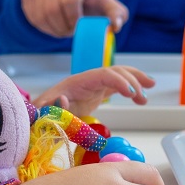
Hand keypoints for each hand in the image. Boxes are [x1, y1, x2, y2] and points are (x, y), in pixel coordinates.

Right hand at [21, 0, 128, 37]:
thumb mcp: (106, 6)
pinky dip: (42, 26)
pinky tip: (52, 25)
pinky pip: (30, 15)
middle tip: (70, 32)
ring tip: (63, 30)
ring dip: (53, 29)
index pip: (69, 0)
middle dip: (63, 27)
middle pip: (52, 9)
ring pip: (40, 14)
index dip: (73, 19)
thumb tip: (115, 26)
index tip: (78, 27)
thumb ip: (117, 14)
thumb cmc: (90, 3)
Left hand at [32, 66, 154, 118]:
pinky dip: (131, 89)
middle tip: (142, 96)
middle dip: (131, 80)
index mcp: (78, 82)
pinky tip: (142, 98)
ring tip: (147, 96)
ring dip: (136, 82)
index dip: (118, 81)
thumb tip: (64, 99)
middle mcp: (88, 80)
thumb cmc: (40, 111)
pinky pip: (118, 86)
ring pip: (119, 76)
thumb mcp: (42, 110)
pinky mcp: (97, 93)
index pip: (103, 75)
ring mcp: (94, 85)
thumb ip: (51, 105)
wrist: (38, 112)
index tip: (131, 93)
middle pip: (115, 72)